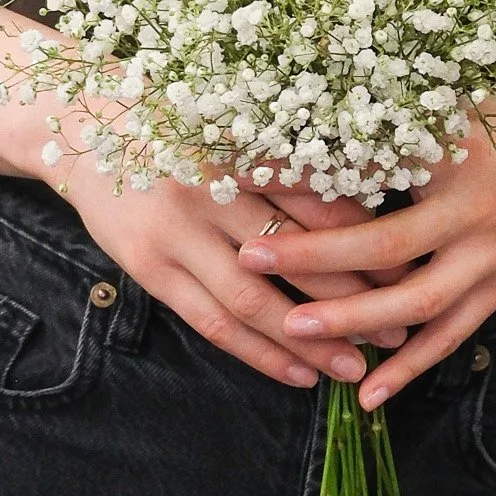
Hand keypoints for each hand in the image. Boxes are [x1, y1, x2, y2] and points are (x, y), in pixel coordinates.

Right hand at [58, 135, 414, 388]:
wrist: (83, 127)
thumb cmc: (179, 122)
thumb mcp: (236, 124)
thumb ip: (291, 159)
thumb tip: (371, 205)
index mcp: (241, 144)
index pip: (318, 197)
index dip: (369, 234)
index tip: (412, 262)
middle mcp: (211, 188)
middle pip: (296, 252)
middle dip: (355, 293)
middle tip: (402, 321)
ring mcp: (175, 232)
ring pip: (255, 299)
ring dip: (310, 338)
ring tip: (356, 364)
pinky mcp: (149, 267)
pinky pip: (212, 321)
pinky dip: (259, 352)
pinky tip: (300, 373)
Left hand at [235, 67, 495, 405]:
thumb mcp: (461, 105)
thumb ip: (399, 121)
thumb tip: (313, 121)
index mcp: (454, 150)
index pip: (371, 163)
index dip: (312, 170)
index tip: (252, 173)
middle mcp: (473, 208)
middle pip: (385, 242)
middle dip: (316, 256)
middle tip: (254, 257)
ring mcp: (493, 254)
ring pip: (417, 301)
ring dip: (355, 321)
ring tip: (295, 332)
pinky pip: (452, 334)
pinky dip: (410, 366)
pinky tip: (367, 393)